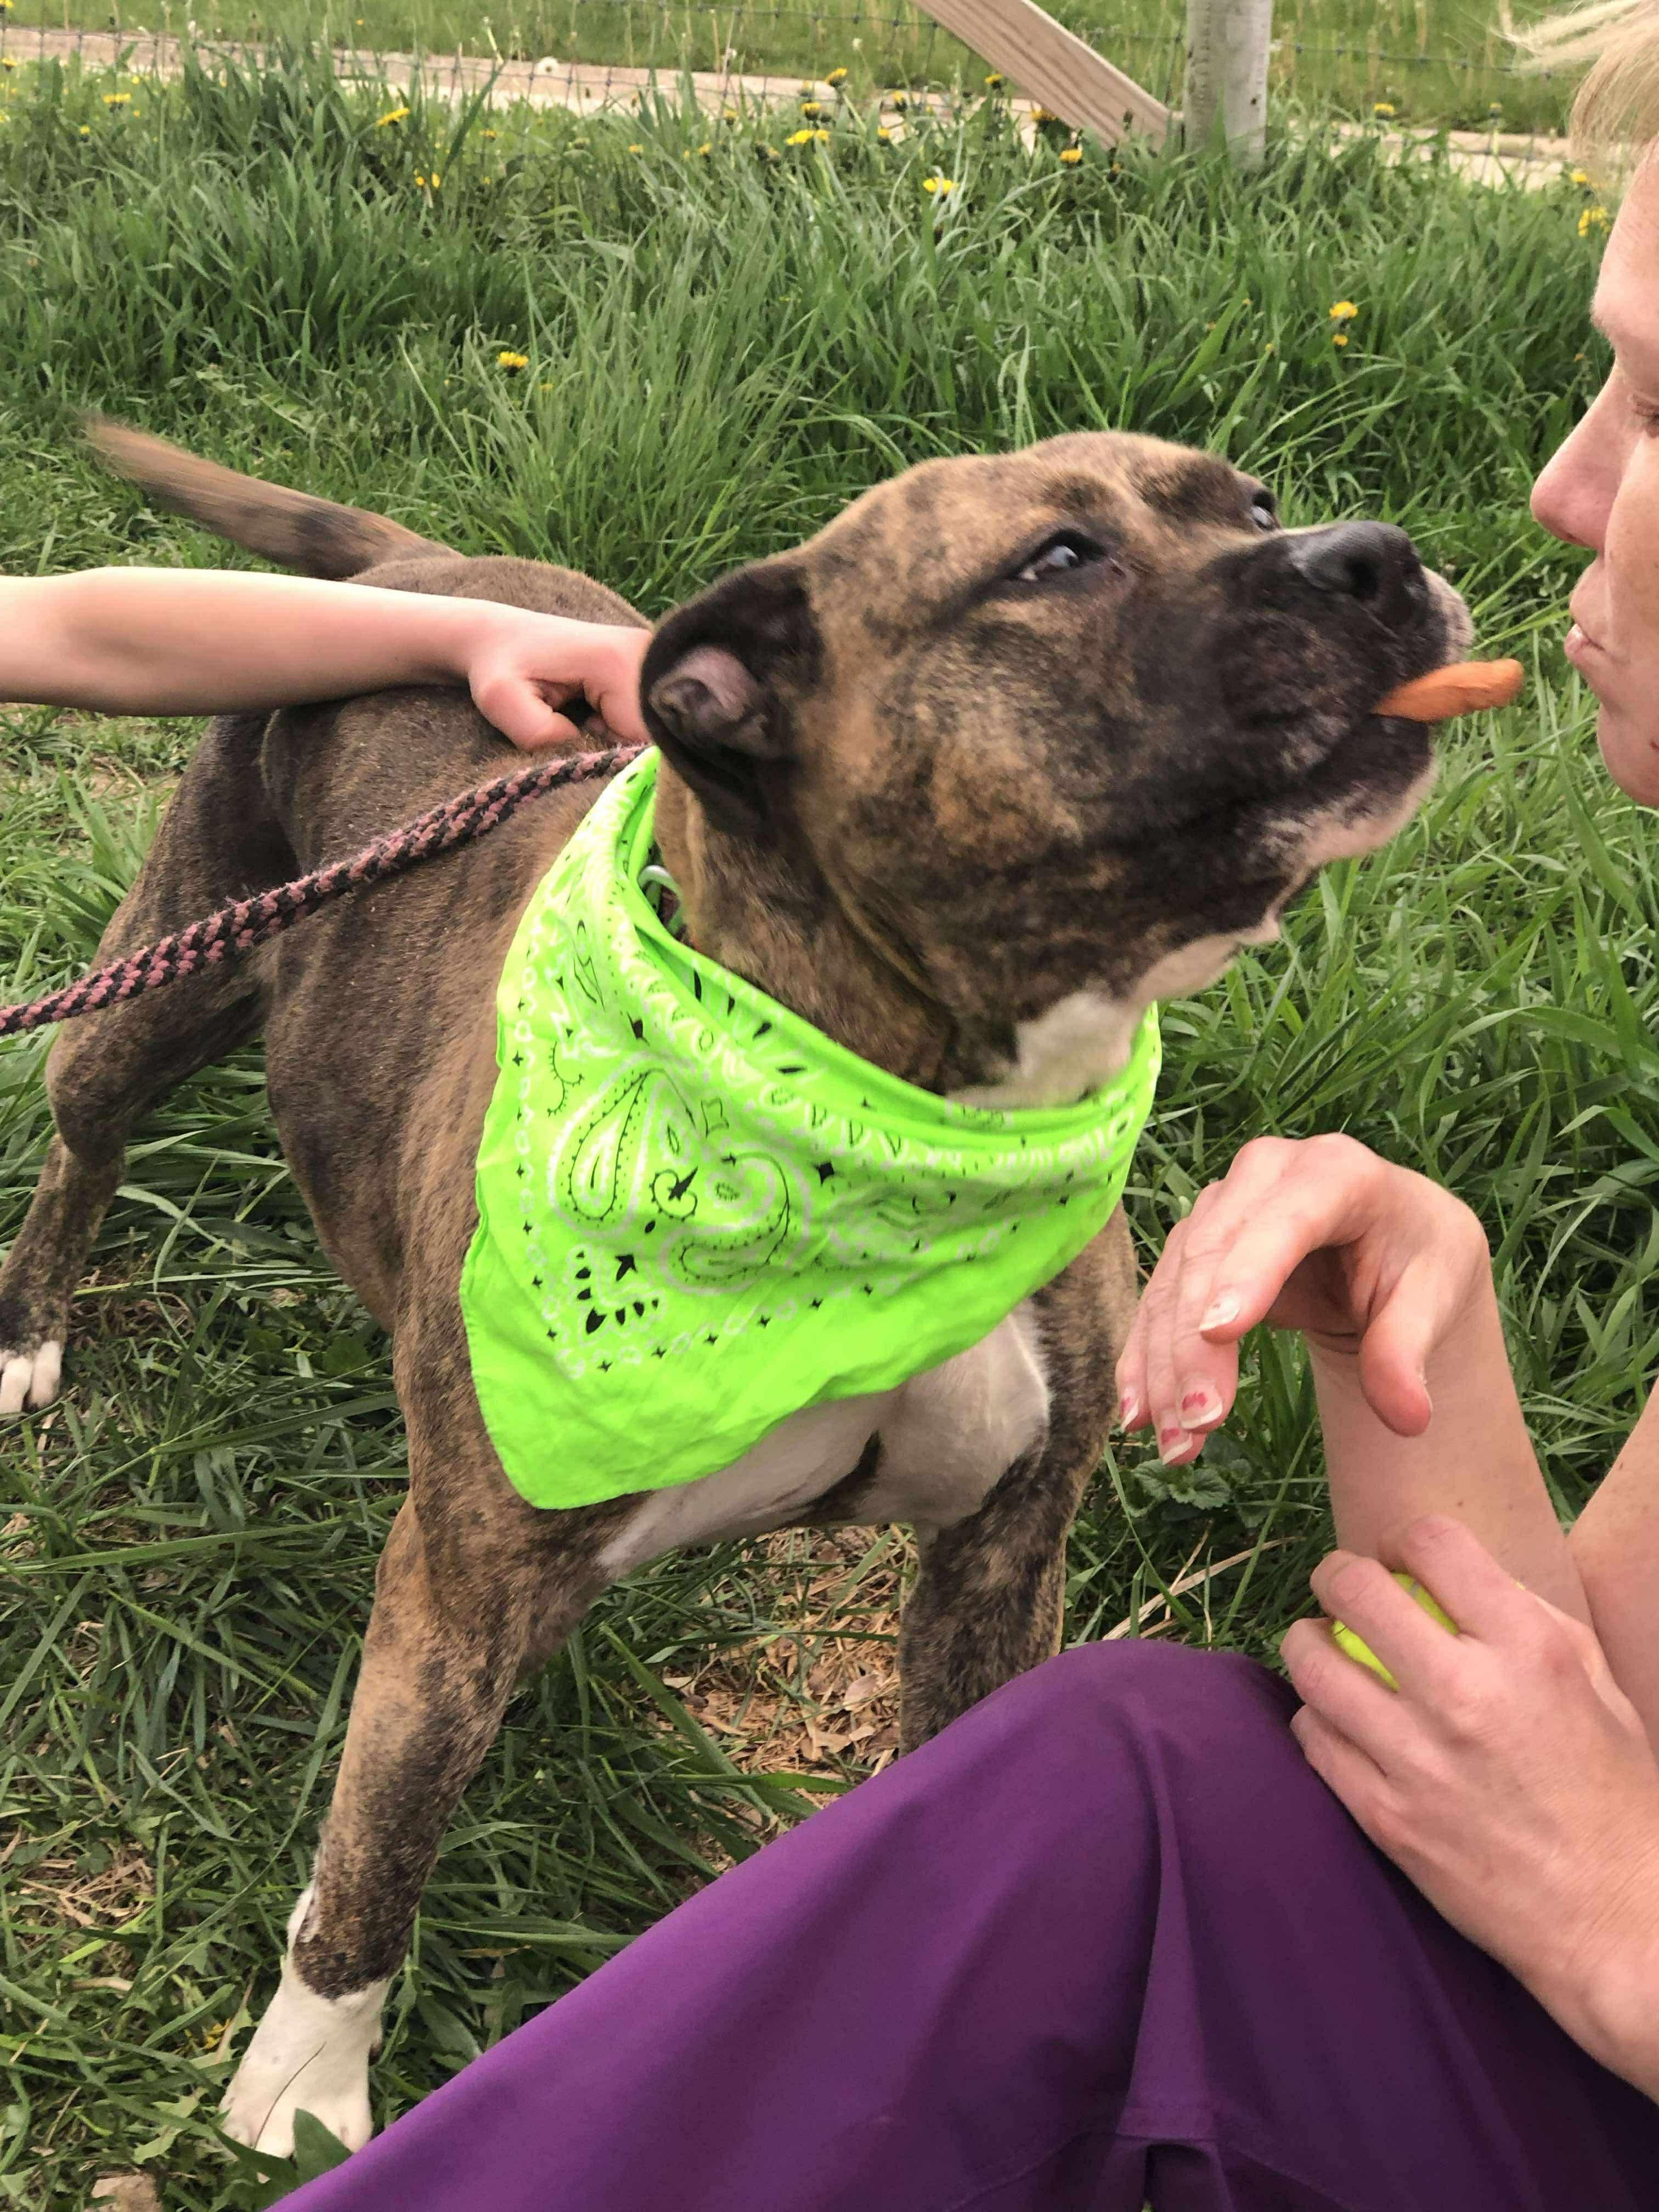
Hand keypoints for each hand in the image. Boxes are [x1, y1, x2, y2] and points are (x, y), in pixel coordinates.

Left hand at [462, 610, 651, 749]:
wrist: (498, 635)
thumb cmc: (498, 666)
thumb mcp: (500, 699)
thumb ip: (535, 729)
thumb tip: (574, 740)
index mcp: (615, 660)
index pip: (644, 734)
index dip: (615, 754)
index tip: (583, 744)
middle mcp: (644, 650)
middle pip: (656, 727)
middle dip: (621, 742)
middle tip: (582, 728)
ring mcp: (650, 653)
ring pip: (655, 721)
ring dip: (623, 732)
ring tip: (587, 718)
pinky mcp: (647, 661)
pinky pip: (649, 710)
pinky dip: (626, 721)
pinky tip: (598, 711)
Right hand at [1116, 1134, 1491, 1464]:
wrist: (1390, 1238)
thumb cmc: (1418, 1261)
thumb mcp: (1433, 1298)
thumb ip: (1408, 1351)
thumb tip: (1407, 1418)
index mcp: (1335, 1171)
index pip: (1286, 1221)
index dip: (1250, 1273)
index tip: (1221, 1332)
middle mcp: (1265, 1173)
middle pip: (1213, 1256)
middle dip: (1196, 1345)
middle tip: (1200, 1424)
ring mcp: (1221, 1203)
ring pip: (1174, 1283)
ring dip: (1164, 1367)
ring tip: (1172, 1445)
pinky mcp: (1194, 1241)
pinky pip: (1159, 1301)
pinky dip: (1145, 1358)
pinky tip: (1137, 1415)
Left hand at [1284, 1515, 1658, 2091]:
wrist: (1613, 1915)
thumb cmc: (1609, 1789)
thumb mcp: (1590, 1679)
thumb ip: (1521, 1615)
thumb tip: (1445, 1574)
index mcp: (1527, 1648)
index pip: (1432, 1542)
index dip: (1403, 1540)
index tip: (1398, 1561)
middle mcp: (1465, 1694)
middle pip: (1352, 1589)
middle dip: (1336, 1575)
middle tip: (1342, 1592)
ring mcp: (1417, 1759)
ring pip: (1310, 1664)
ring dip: (1308, 1644)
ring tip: (1324, 1649)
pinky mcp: (1384, 1817)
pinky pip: (1313, 1738)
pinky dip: (1319, 1719)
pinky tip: (1339, 1720)